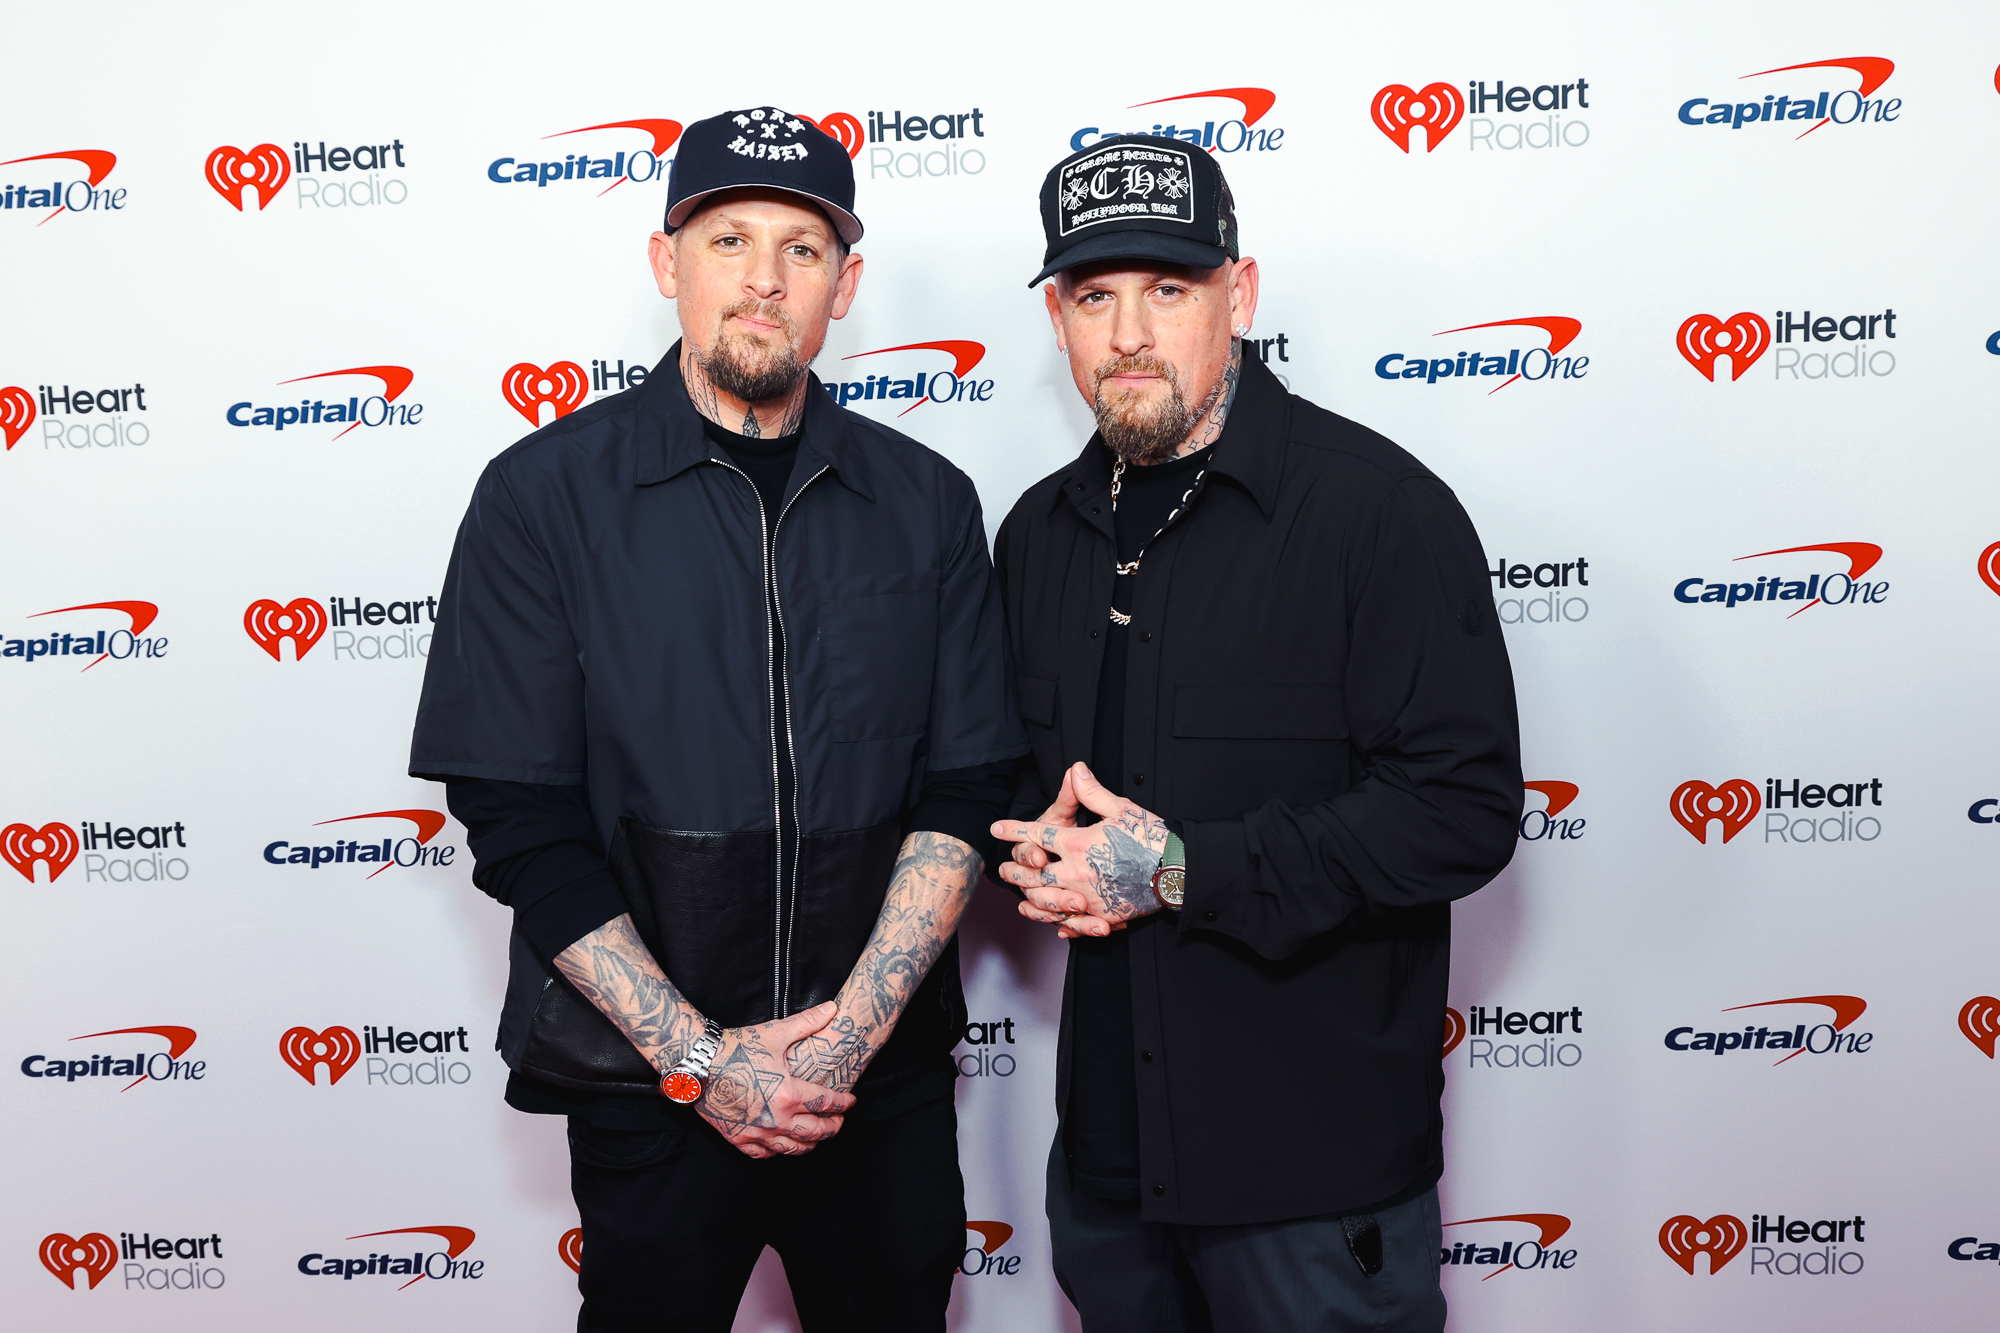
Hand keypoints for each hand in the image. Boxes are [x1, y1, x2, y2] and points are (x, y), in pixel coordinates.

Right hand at [697, 1001, 856, 1158]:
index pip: (826, 1104)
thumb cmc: (736, 1048)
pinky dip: (776, 1152)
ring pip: (792, 1149)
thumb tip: (831, 1008)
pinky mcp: (738, 1138)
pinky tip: (781, 1146)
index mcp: (789, 1094)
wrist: (698, 1063)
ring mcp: (756, 1132)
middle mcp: (776, 1119)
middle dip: (832, 1128)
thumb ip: (808, 1022)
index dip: (843, 1103)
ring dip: (809, 1144)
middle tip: (839, 1122)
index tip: (850, 1101)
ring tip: (817, 1138)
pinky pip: (762, 1154)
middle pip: (814, 1132)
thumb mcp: (775, 1033)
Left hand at [993, 762, 1170, 938]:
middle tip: (1003, 870)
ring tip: (1021, 897)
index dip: (1014, 830)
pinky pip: (1074, 922)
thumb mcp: (1120, 808)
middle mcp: (1077, 872)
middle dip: (1016, 870)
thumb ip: (1091, 792)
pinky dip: (1061, 923)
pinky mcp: (1104, 915)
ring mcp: (1089, 897)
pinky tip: (1055, 924)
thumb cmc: (1150, 837)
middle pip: (1035, 873)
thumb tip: (1075, 769)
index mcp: (1078, 843)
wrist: (1177, 871)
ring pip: (1048, 901)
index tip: (997, 828)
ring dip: (1030, 899)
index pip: (1037, 835)